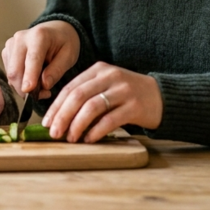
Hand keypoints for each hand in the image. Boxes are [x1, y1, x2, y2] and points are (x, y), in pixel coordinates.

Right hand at [1, 20, 80, 97]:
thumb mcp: (69, 56)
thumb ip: (57, 70)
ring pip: (11, 74)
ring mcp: (11, 44)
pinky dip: (19, 82)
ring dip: (23, 87)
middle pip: (16, 70)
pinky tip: (32, 79)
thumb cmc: (64, 43)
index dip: (29, 76)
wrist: (55, 31)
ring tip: (41, 87)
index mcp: (39, 35)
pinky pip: (9, 74)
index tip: (28, 91)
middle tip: (44, 95)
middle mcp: (21, 38)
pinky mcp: (6, 52)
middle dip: (26, 89)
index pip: (32, 59)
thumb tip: (44, 85)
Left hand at [41, 61, 161, 142]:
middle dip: (62, 116)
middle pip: (78, 96)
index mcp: (99, 70)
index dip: (56, 106)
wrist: (162, 96)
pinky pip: (110, 119)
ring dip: (77, 124)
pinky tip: (89, 139)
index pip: (71, 87)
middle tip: (54, 133)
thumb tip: (59, 118)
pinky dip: (96, 131)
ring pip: (92, 106)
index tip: (47, 122)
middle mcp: (110, 76)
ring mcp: (123, 90)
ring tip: (70, 138)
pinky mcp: (135, 106)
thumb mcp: (106, 87)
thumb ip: (87, 96)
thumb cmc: (128, 95)